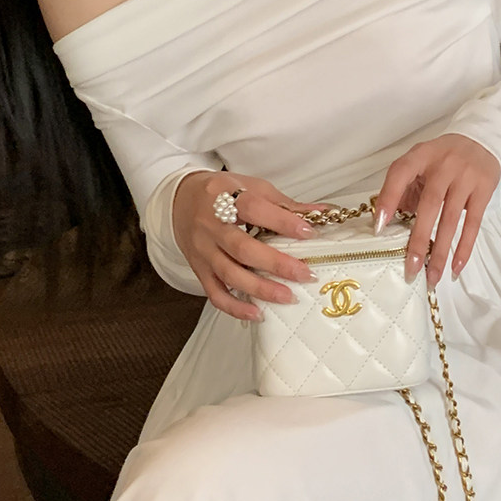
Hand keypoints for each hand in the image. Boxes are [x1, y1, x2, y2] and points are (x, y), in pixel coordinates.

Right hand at [173, 170, 326, 322]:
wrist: (180, 200)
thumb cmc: (221, 192)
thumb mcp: (251, 187)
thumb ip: (284, 204)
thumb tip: (320, 214)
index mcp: (223, 196)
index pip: (254, 209)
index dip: (282, 222)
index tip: (309, 233)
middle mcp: (210, 225)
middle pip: (242, 248)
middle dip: (276, 263)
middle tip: (304, 274)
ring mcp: (203, 249)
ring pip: (230, 274)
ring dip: (260, 289)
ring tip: (288, 297)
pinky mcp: (199, 269)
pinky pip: (215, 293)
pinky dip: (235, 307)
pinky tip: (257, 313)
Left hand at [374, 133, 500, 287]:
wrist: (482, 140)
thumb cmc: (444, 156)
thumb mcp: (420, 161)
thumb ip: (403, 187)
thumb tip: (386, 222)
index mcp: (421, 156)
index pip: (400, 174)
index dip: (388, 199)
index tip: (379, 227)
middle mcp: (444, 165)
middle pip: (429, 205)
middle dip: (419, 239)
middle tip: (411, 267)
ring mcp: (466, 177)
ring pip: (451, 219)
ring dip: (441, 251)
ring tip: (432, 275)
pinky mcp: (483, 190)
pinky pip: (473, 223)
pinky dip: (464, 246)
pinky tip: (456, 266)